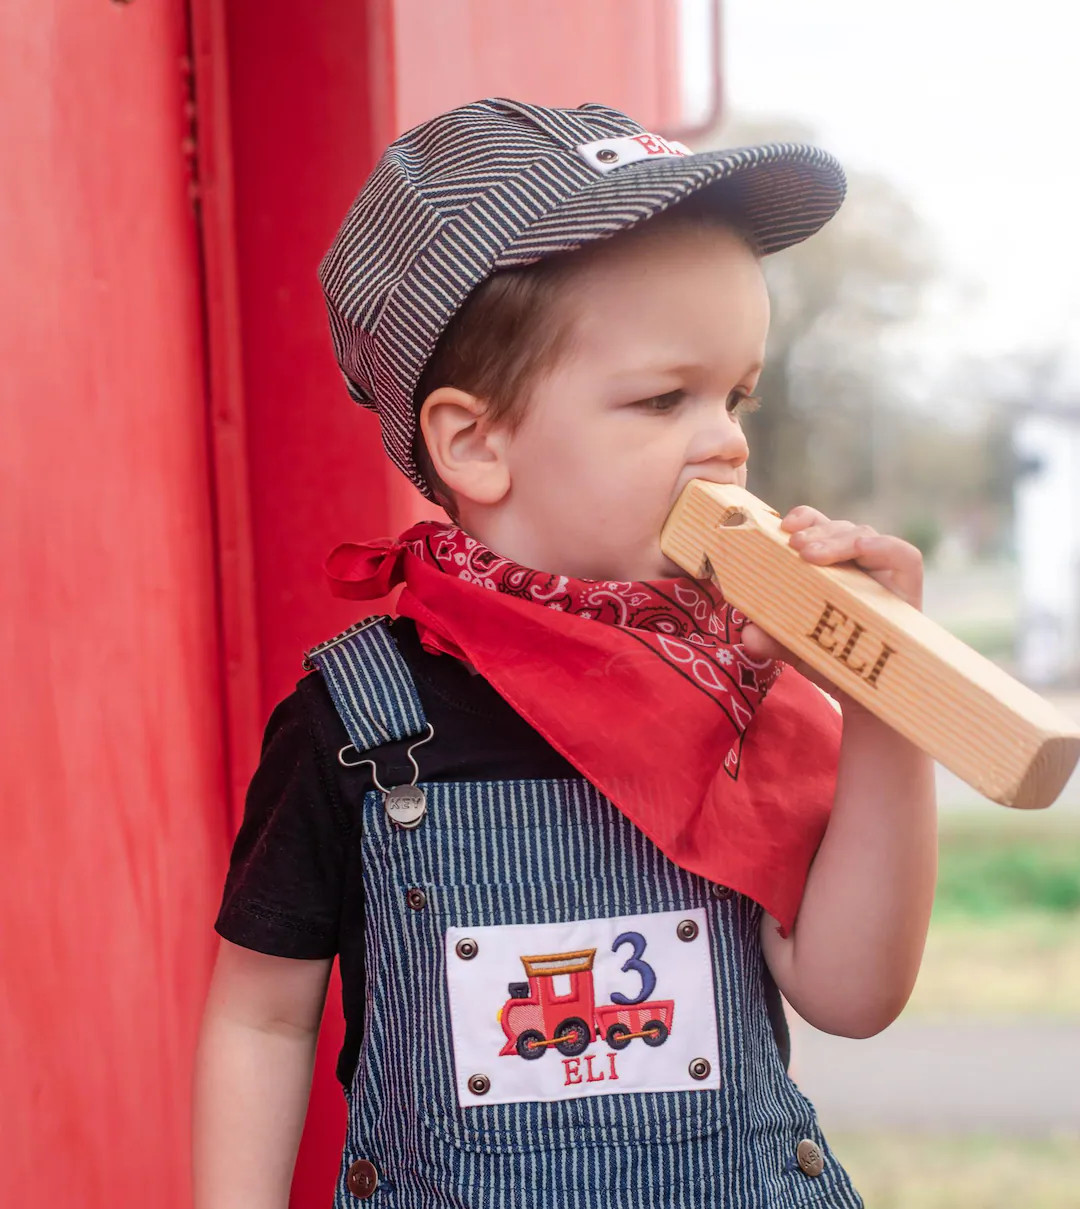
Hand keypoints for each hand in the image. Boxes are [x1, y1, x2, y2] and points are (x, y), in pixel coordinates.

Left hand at [740, 506, 923, 696]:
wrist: (869, 701)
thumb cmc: (832, 665)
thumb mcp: (795, 649)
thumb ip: (772, 639)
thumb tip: (747, 633)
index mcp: (831, 569)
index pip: (821, 527)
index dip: (805, 518)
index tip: (783, 526)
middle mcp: (859, 567)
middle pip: (841, 527)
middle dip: (817, 529)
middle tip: (795, 544)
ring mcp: (886, 577)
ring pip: (866, 536)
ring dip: (837, 538)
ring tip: (811, 554)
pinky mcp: (910, 591)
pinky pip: (905, 557)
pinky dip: (884, 546)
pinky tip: (862, 547)